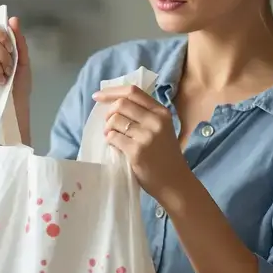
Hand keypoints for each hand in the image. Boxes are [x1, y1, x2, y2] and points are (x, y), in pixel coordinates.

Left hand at [93, 85, 189, 204]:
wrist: (174, 181)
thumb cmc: (165, 155)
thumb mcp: (161, 128)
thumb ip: (144, 114)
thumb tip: (114, 103)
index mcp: (161, 112)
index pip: (133, 92)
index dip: (112, 92)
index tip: (97, 96)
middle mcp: (155, 120)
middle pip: (121, 104)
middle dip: (108, 112)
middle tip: (107, 124)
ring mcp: (146, 136)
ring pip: (115, 120)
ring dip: (107, 128)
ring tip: (111, 136)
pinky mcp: (136, 151)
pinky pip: (113, 138)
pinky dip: (109, 140)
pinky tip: (114, 145)